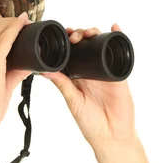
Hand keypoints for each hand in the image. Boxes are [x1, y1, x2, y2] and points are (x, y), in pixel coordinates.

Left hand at [40, 24, 137, 149]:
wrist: (111, 135)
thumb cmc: (90, 122)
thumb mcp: (72, 100)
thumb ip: (61, 84)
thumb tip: (43, 70)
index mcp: (76, 77)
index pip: (70, 54)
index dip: (66, 42)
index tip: (61, 35)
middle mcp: (90, 71)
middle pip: (84, 46)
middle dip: (79, 35)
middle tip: (74, 36)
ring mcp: (105, 70)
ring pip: (100, 45)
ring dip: (94, 34)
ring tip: (89, 32)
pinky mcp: (119, 73)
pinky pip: (120, 52)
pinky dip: (119, 37)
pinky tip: (115, 27)